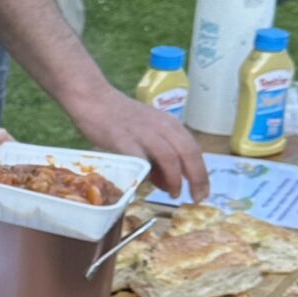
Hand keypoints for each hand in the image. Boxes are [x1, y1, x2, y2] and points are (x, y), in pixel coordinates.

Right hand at [73, 86, 207, 199]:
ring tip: (174, 193)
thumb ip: (160, 155)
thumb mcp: (148, 131)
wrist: (94, 98)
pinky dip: (147, 174)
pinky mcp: (124, 139)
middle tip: (196, 198)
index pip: (194, 149)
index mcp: (170, 124)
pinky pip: (140, 160)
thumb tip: (169, 183)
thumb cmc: (119, 118)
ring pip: (170, 157)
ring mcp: (143, 132)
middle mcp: (161, 126)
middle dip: (197, 178)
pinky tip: (147, 184)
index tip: (202, 191)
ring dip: (175, 179)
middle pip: (188, 153)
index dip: (202, 172)